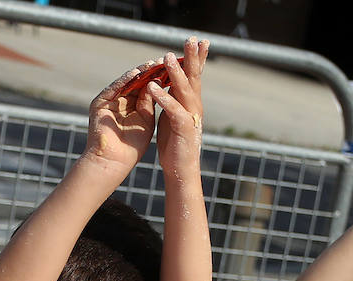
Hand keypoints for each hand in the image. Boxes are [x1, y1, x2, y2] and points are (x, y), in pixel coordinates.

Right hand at [86, 58, 160, 170]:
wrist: (114, 161)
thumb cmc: (133, 146)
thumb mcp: (146, 119)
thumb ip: (150, 101)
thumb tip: (159, 81)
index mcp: (132, 106)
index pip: (147, 87)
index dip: (159, 77)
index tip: (173, 68)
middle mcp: (120, 100)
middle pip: (137, 81)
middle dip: (150, 71)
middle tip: (164, 59)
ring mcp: (109, 101)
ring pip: (126, 82)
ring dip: (140, 72)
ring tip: (153, 63)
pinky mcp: (100, 103)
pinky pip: (114, 87)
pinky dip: (125, 80)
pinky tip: (136, 73)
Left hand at [150, 37, 207, 179]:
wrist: (181, 170)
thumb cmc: (176, 144)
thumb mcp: (173, 116)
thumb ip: (173, 99)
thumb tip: (167, 84)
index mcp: (191, 102)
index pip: (195, 76)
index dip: (197, 58)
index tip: (198, 40)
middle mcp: (194, 107)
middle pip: (194, 77)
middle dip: (193, 57)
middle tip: (192, 38)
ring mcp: (190, 117)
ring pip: (184, 90)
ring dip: (176, 73)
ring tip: (167, 57)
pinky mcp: (183, 129)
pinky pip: (173, 110)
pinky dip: (163, 98)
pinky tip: (153, 87)